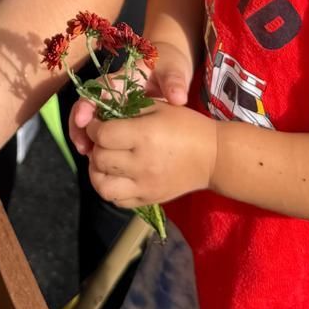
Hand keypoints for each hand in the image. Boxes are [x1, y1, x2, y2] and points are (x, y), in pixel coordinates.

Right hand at [67, 46, 193, 156]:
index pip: (98, 89)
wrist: (170, 69)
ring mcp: (113, 106)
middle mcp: (112, 93)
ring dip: (85, 135)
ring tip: (85, 153)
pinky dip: (97, 142)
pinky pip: (102, 129)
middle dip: (79, 125)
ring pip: (91, 120)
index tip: (83, 120)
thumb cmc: (168, 66)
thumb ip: (174, 81)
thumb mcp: (172, 69)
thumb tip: (178, 98)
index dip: (87, 104)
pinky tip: (100, 157)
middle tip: (82, 145)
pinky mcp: (118, 118)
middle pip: (87, 106)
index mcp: (122, 79)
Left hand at [85, 101, 217, 209]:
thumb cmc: (186, 126)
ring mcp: (145, 185)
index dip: (94, 127)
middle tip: (102, 141)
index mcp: (144, 135)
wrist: (213, 157)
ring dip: (97, 172)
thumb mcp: (159, 107)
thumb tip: (100, 115)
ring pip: (102, 186)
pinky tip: (117, 176)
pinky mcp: (149, 200)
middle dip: (95, 147)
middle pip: (100, 159)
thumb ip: (128, 109)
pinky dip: (110, 189)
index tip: (98, 124)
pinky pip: (117, 200)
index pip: (103, 135)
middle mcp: (142, 163)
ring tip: (104, 162)